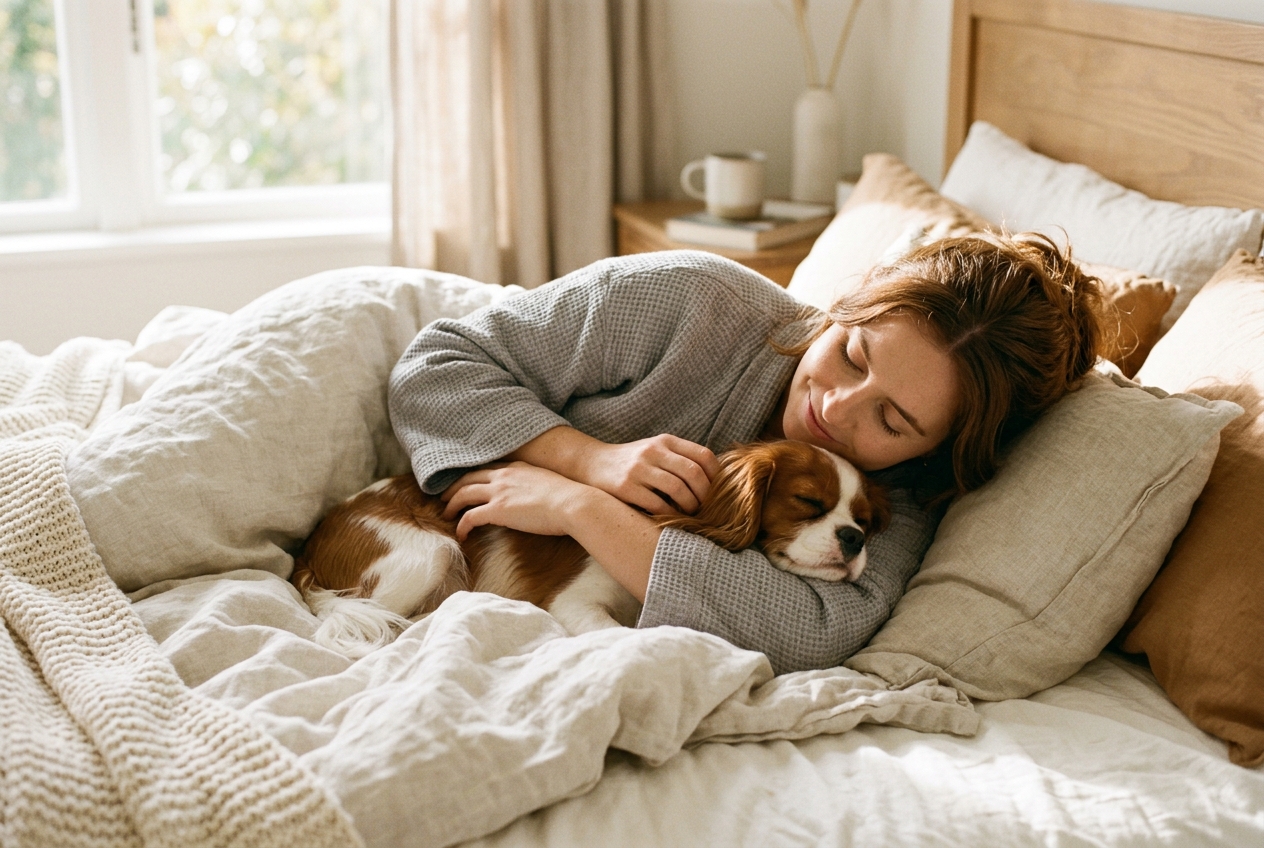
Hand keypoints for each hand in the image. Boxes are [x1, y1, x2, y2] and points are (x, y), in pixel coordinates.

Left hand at [441, 462, 597, 540]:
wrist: (573, 504)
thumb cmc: (570, 498)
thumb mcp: (550, 483)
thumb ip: (536, 486)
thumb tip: (536, 497)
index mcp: (517, 467)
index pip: (487, 468)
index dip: (473, 475)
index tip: (465, 483)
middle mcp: (504, 474)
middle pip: (469, 477)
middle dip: (454, 487)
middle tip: (445, 496)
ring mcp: (499, 491)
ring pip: (463, 493)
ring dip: (452, 504)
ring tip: (446, 514)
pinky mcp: (497, 510)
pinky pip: (470, 517)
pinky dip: (461, 526)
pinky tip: (460, 535)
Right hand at [574, 435, 720, 515]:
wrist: (591, 464)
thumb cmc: (632, 462)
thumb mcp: (655, 450)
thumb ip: (680, 458)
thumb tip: (715, 479)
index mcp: (665, 441)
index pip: (703, 455)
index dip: (716, 476)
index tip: (718, 491)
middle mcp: (653, 451)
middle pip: (693, 473)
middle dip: (705, 494)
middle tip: (706, 508)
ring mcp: (639, 469)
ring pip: (678, 489)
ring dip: (690, 506)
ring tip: (690, 513)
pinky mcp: (626, 487)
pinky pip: (657, 504)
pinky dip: (670, 514)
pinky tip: (672, 518)